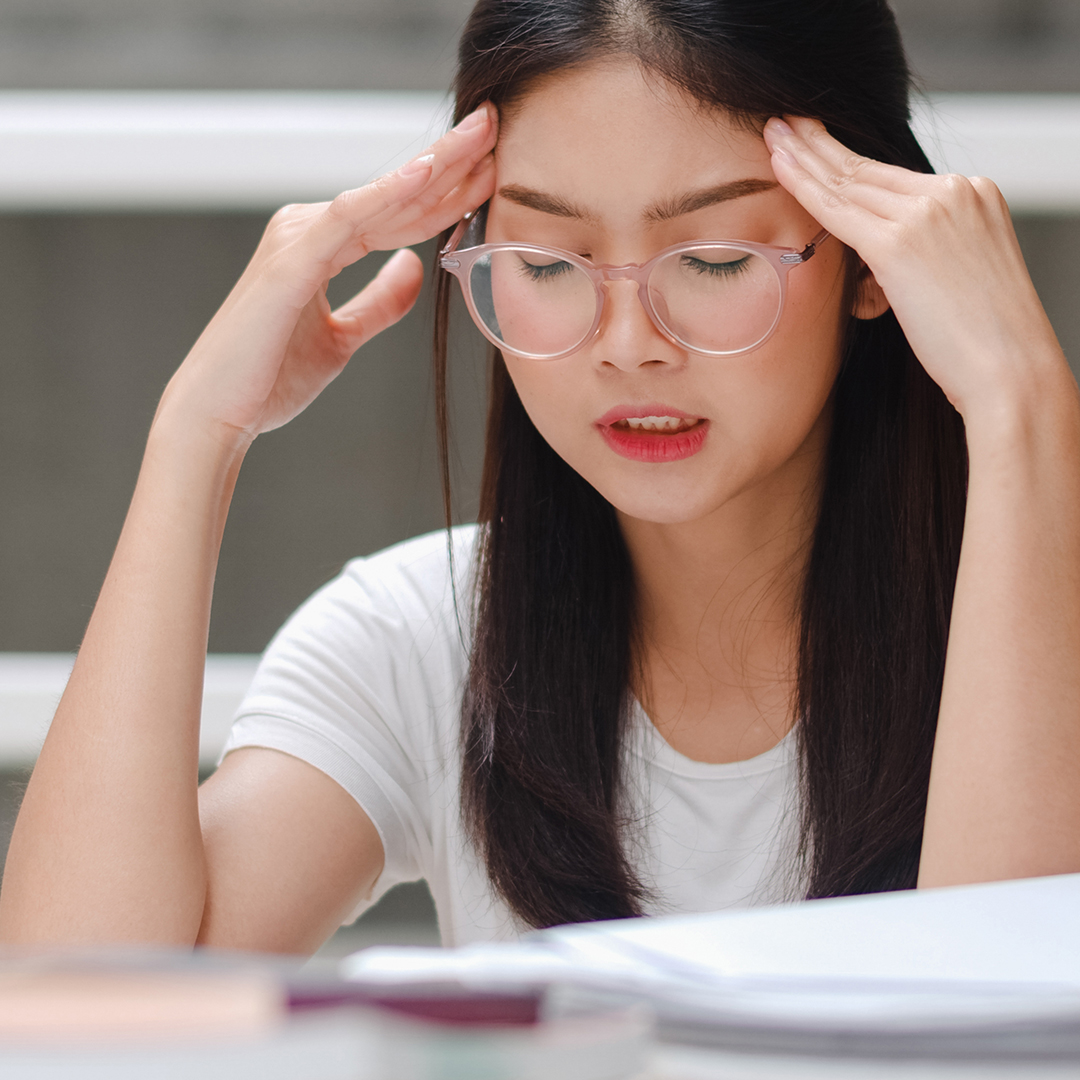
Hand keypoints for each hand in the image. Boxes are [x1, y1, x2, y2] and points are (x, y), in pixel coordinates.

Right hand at [159, 105, 497, 443]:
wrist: (218, 414)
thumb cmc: (268, 379)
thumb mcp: (343, 338)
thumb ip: (380, 302)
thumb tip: (414, 267)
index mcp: (321, 246)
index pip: (399, 214)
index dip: (449, 193)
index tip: (494, 171)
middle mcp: (309, 230)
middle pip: (396, 194)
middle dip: (451, 160)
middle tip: (495, 122)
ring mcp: (298, 239)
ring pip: (380, 196)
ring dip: (433, 164)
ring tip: (479, 133)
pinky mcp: (291, 260)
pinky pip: (347, 219)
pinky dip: (387, 194)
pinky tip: (427, 172)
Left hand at [763, 116, 1066, 419]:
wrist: (1011, 370)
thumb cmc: (984, 343)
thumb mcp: (961, 277)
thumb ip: (927, 254)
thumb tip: (884, 266)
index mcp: (974, 194)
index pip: (893, 175)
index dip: (846, 157)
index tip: (817, 140)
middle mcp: (955, 191)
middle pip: (868, 167)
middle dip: (819, 143)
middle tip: (783, 122)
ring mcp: (929, 212)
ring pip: (849, 180)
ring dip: (803, 155)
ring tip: (772, 135)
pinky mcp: (901, 243)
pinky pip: (839, 208)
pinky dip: (804, 185)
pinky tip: (779, 167)